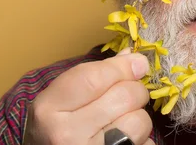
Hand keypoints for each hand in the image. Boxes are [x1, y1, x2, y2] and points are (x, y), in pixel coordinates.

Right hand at [23, 49, 153, 144]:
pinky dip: (142, 139)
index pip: (95, 77)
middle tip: (128, 97)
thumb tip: (135, 59)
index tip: (138, 64)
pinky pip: (146, 143)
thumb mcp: (62, 100)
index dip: (123, 67)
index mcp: (50, 108)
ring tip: (122, 122)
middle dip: (135, 91)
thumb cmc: (57, 128)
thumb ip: (95, 75)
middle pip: (125, 96)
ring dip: (138, 117)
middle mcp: (66, 134)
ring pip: (140, 121)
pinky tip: (124, 141)